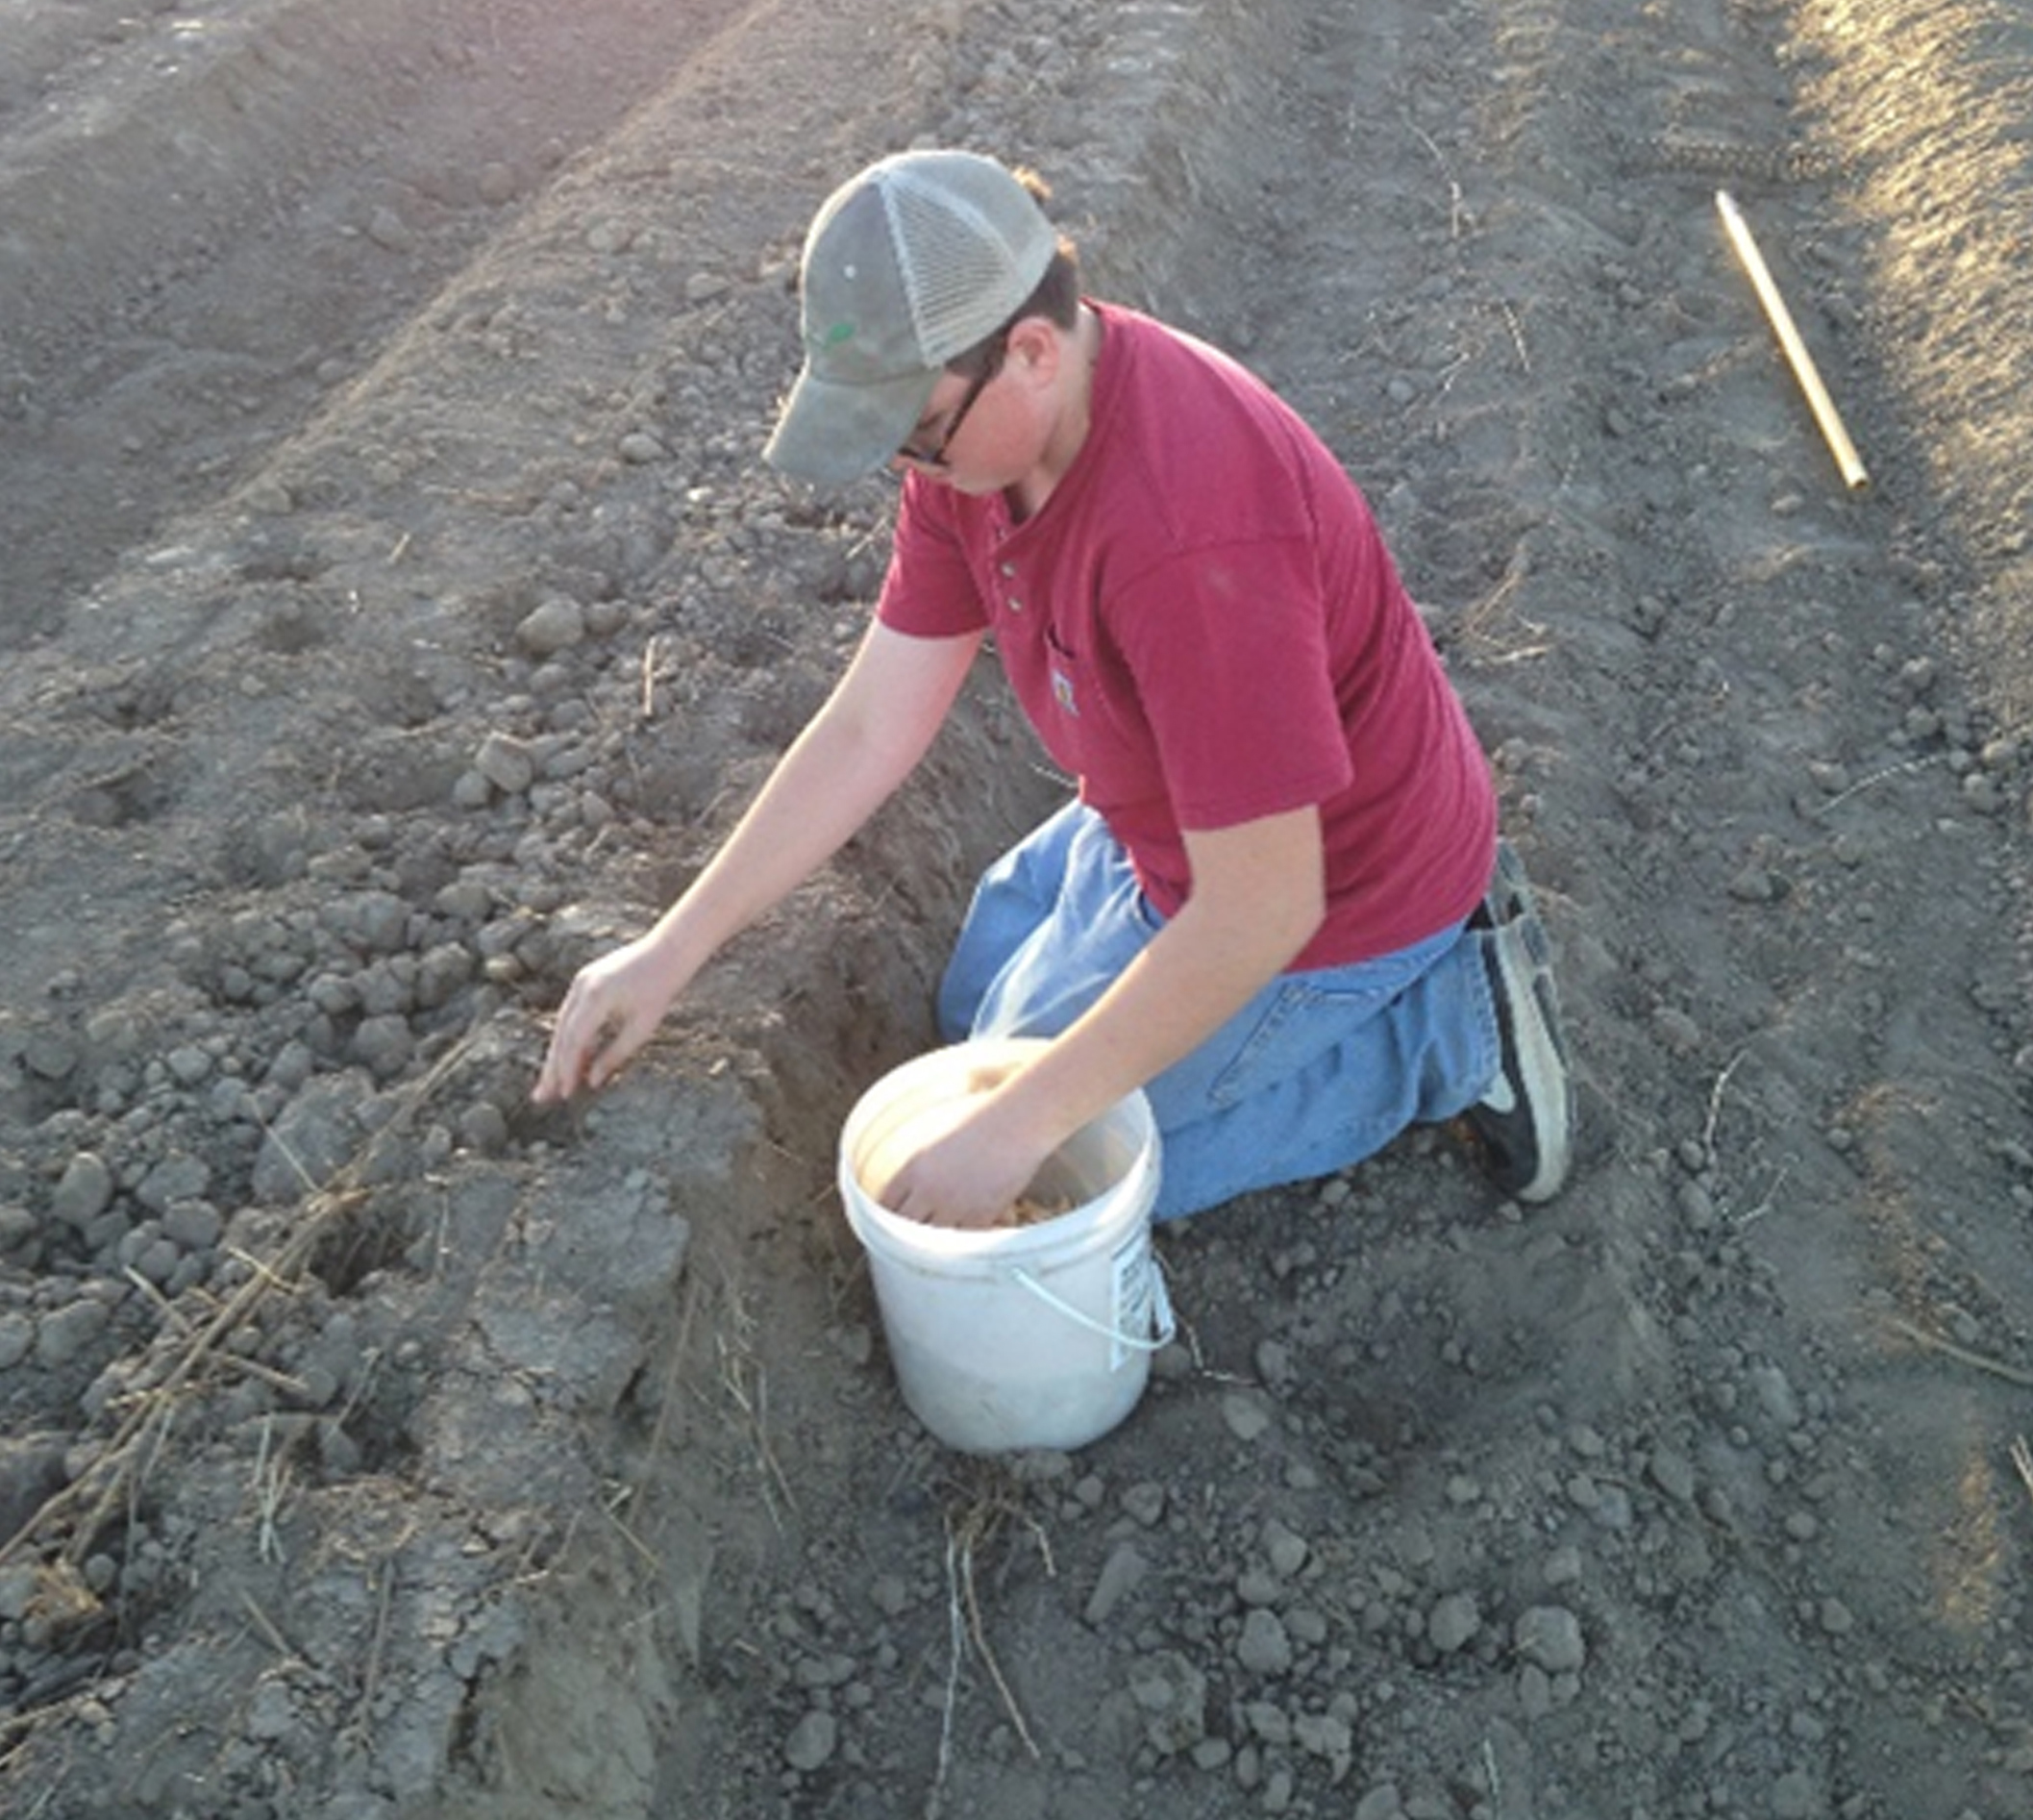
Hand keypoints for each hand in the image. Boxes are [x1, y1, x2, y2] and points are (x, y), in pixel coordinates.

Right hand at [532, 932, 688, 1102]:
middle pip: (561, 1034)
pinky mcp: (584, 981)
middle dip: (552, 1067)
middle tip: (542, 1097)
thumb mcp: (642, 1027)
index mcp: (597, 997)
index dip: (567, 1069)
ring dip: (557, 1055)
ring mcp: (580, 982)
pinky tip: (572, 1061)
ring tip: (551, 1084)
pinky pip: (571, 1014)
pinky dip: (570, 1038)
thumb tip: (593, 1081)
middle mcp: (582, 987)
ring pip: (562, 1025)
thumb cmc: (660, 990)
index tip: (565, 1093)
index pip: (574, 1040)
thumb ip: (616, 1054)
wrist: (667, 952)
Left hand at [872, 1095, 1057, 1230]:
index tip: (892, 1218)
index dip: (886, 1214)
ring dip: (934, 1239)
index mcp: (913, 1167)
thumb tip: (915, 1183)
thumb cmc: (982, 1120)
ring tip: (939, 1239)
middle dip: (906, 1230)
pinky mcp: (980, 1216)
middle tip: (912, 1235)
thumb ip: (921, 1165)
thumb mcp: (939, 1138)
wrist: (1017, 1123)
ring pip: (931, 1239)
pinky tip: (968, 1234)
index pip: (885, 1203)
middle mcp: (928, 1190)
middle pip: (903, 1226)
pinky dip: (964, 1239)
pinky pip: (963, 1239)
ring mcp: (954, 1205)